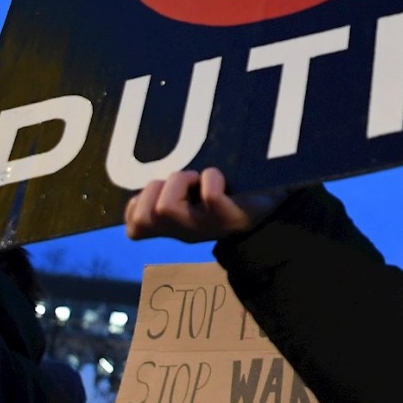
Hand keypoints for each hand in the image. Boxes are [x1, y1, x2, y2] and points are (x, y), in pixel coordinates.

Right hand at [123, 168, 279, 242]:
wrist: (268, 211)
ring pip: (166, 207)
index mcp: (173, 226)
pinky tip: (219, 178)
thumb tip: (143, 172)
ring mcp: (205, 226)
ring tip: (197, 179)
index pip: (134, 229)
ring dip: (178, 182)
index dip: (136, 205)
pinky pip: (209, 197)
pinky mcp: (229, 218)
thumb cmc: (226, 198)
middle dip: (153, 189)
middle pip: (144, 217)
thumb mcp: (192, 199)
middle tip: (180, 183)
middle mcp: (185, 230)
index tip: (158, 190)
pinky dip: (211, 178)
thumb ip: (168, 192)